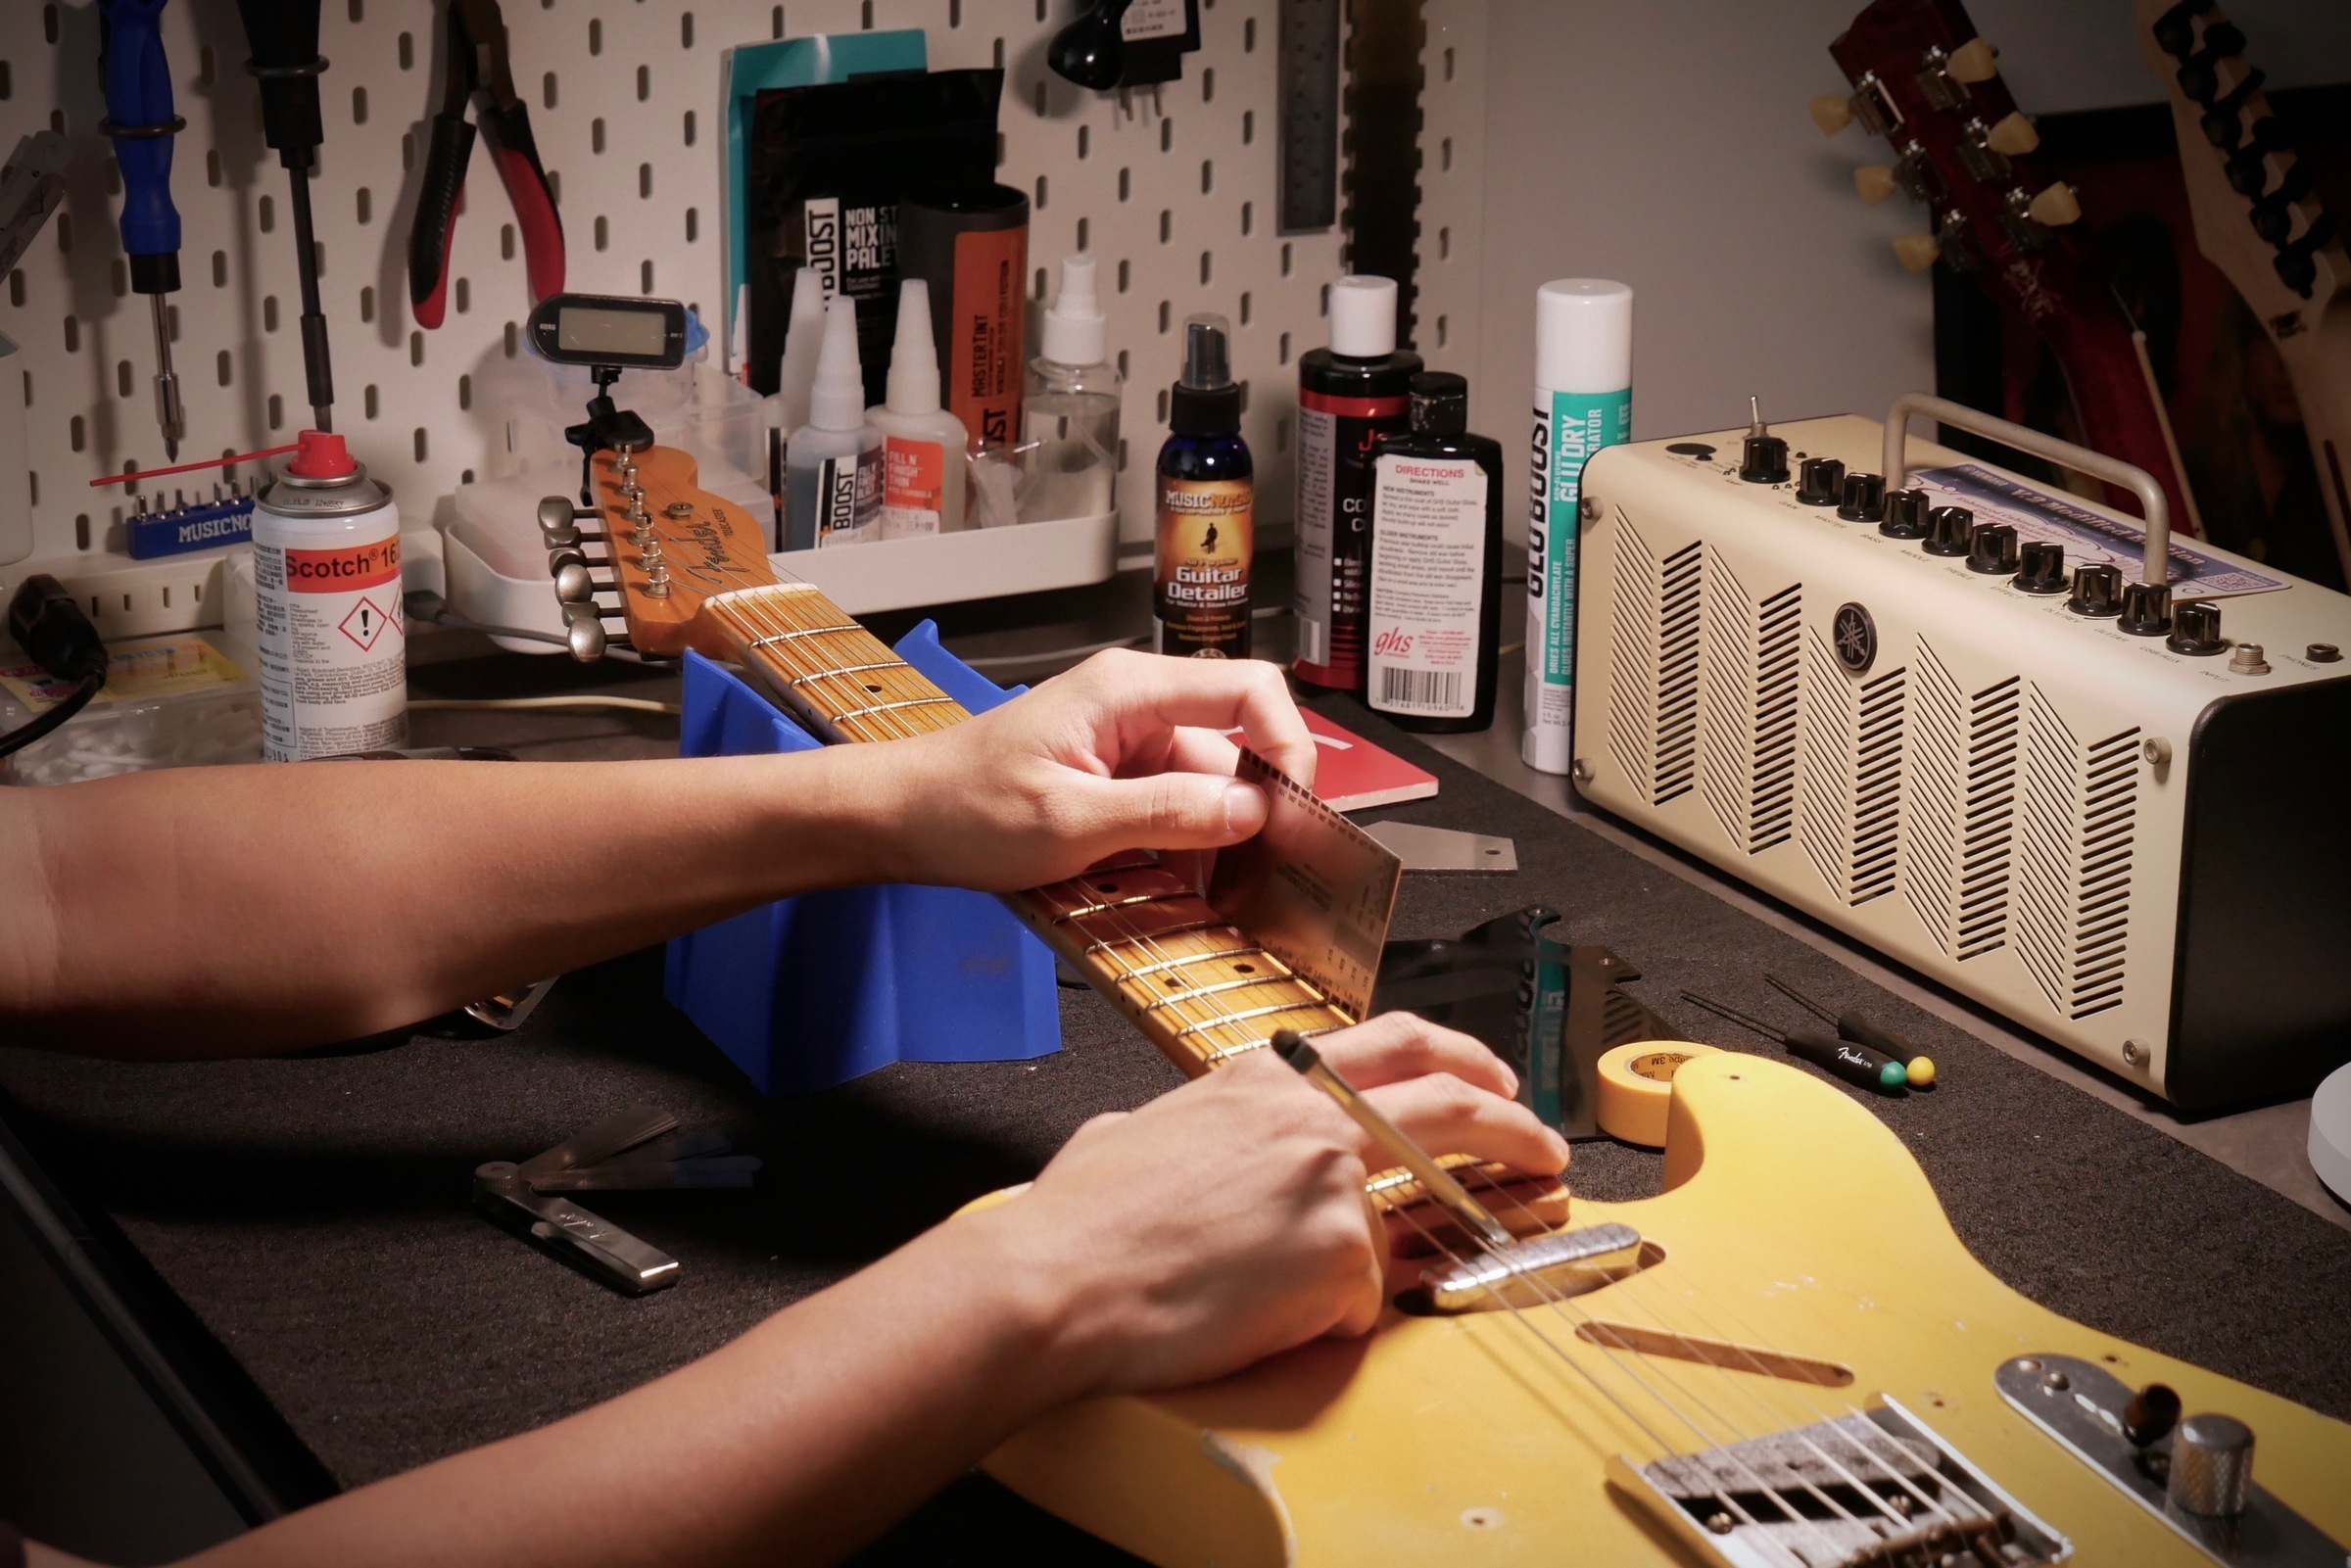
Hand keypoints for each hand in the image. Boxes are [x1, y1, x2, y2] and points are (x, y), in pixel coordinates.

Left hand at [855, 649, 1315, 891]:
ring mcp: (1129, 746)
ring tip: (1217, 892)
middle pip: (1236, 750)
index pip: (1249, 690)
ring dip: (1217, 842)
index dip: (1286, 745)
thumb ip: (1167, 813)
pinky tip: (1181, 886)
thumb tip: (1251, 810)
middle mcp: (1138, 708)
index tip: (1292, 809)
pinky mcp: (1118, 783)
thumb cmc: (962, 805)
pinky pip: (1177, 812)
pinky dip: (1186, 850)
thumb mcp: (1070, 820)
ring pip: (1210, 791)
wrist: (900, 820)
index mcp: (1129, 690)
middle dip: (1254, 813)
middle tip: (1263, 874)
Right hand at [977, 1013, 1569, 1398]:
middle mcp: (1308, 1115)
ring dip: (1448, 1222)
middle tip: (1543, 1140)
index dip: (1457, 1057)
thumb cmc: (1080, 1221)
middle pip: (1450, 1097)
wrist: (1059, 1281)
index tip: (1489, 1076)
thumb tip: (1203, 1147)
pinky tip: (1278, 1319)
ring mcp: (1331, 1180)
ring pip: (1415, 1208)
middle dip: (1512, 1117)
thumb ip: (1204, 1126)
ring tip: (1444, 1241)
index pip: (1392, 1041)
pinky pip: (1364, 1296)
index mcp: (1263, 1079)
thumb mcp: (1144, 1131)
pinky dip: (1333, 1316)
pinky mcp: (1340, 1253)